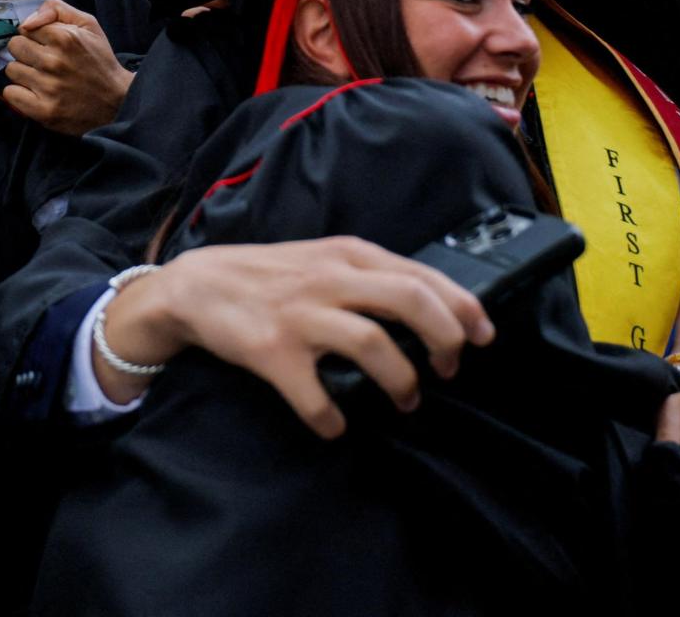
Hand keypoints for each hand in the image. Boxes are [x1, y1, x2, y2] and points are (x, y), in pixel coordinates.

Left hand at [4, 0, 133, 135]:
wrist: (117, 101)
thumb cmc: (99, 61)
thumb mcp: (88, 24)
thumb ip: (55, 9)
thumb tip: (27, 21)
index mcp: (64, 38)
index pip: (25, 28)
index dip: (36, 36)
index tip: (48, 45)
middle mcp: (54, 61)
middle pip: (14, 46)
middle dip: (27, 52)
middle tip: (44, 61)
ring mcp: (48, 87)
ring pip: (11, 70)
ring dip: (24, 73)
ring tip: (42, 78)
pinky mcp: (43, 110)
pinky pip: (10, 93)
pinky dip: (19, 93)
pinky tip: (35, 93)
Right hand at [96, 237, 495, 438]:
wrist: (197, 286)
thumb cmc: (269, 276)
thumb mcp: (323, 258)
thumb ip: (369, 274)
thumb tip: (432, 305)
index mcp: (347, 255)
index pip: (422, 275)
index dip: (462, 307)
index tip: (483, 335)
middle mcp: (329, 280)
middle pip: (410, 302)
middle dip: (444, 341)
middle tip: (448, 368)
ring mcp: (301, 315)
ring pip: (375, 346)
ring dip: (401, 382)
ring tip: (405, 400)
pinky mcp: (272, 351)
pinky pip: (316, 396)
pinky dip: (332, 418)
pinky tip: (334, 424)